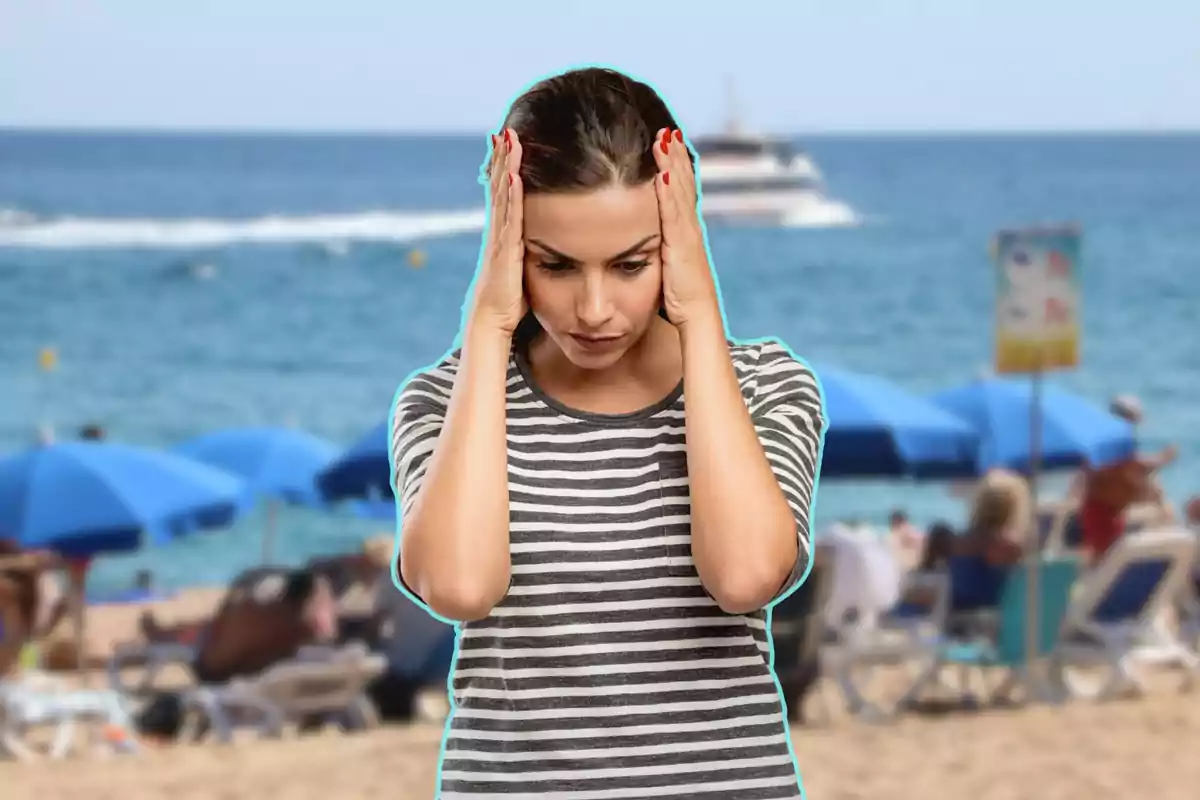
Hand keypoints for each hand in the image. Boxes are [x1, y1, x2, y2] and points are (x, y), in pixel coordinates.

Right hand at [468, 128, 525, 335]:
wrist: (491, 320)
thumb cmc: (509, 301)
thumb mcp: (522, 270)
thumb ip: (528, 254)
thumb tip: (542, 247)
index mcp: (504, 234)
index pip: (505, 194)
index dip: (505, 169)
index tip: (510, 145)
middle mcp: (498, 230)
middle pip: (500, 186)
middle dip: (502, 158)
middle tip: (506, 130)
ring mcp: (499, 237)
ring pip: (502, 194)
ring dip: (505, 166)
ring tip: (508, 139)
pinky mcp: (504, 247)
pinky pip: (509, 214)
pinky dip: (511, 192)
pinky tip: (513, 174)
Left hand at [652, 127, 719, 327]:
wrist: (698, 318)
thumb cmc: (681, 300)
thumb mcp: (670, 268)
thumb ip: (663, 251)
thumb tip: (653, 242)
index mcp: (686, 233)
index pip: (681, 192)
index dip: (676, 167)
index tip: (667, 144)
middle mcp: (690, 228)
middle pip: (684, 184)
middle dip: (676, 156)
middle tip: (668, 129)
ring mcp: (688, 235)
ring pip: (681, 191)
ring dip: (673, 164)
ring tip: (665, 138)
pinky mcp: (682, 245)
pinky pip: (673, 212)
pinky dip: (670, 190)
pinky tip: (663, 172)